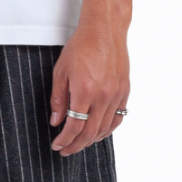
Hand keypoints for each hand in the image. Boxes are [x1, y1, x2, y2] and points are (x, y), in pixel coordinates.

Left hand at [49, 20, 129, 154]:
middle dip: (75, 145)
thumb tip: (56, 121)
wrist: (104, 30)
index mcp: (85, 91)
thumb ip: (58, 99)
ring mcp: (116, 94)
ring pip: (105, 129)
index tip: (57, 145)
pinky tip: (98, 134)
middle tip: (65, 151)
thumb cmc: (81, 46)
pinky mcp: (125, 91)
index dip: (64, 140)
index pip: (74, 126)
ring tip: (79, 144)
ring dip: (91, 141)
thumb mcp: (61, 71)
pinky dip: (107, 130)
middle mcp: (103, 96)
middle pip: (90, 132)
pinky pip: (118, 118)